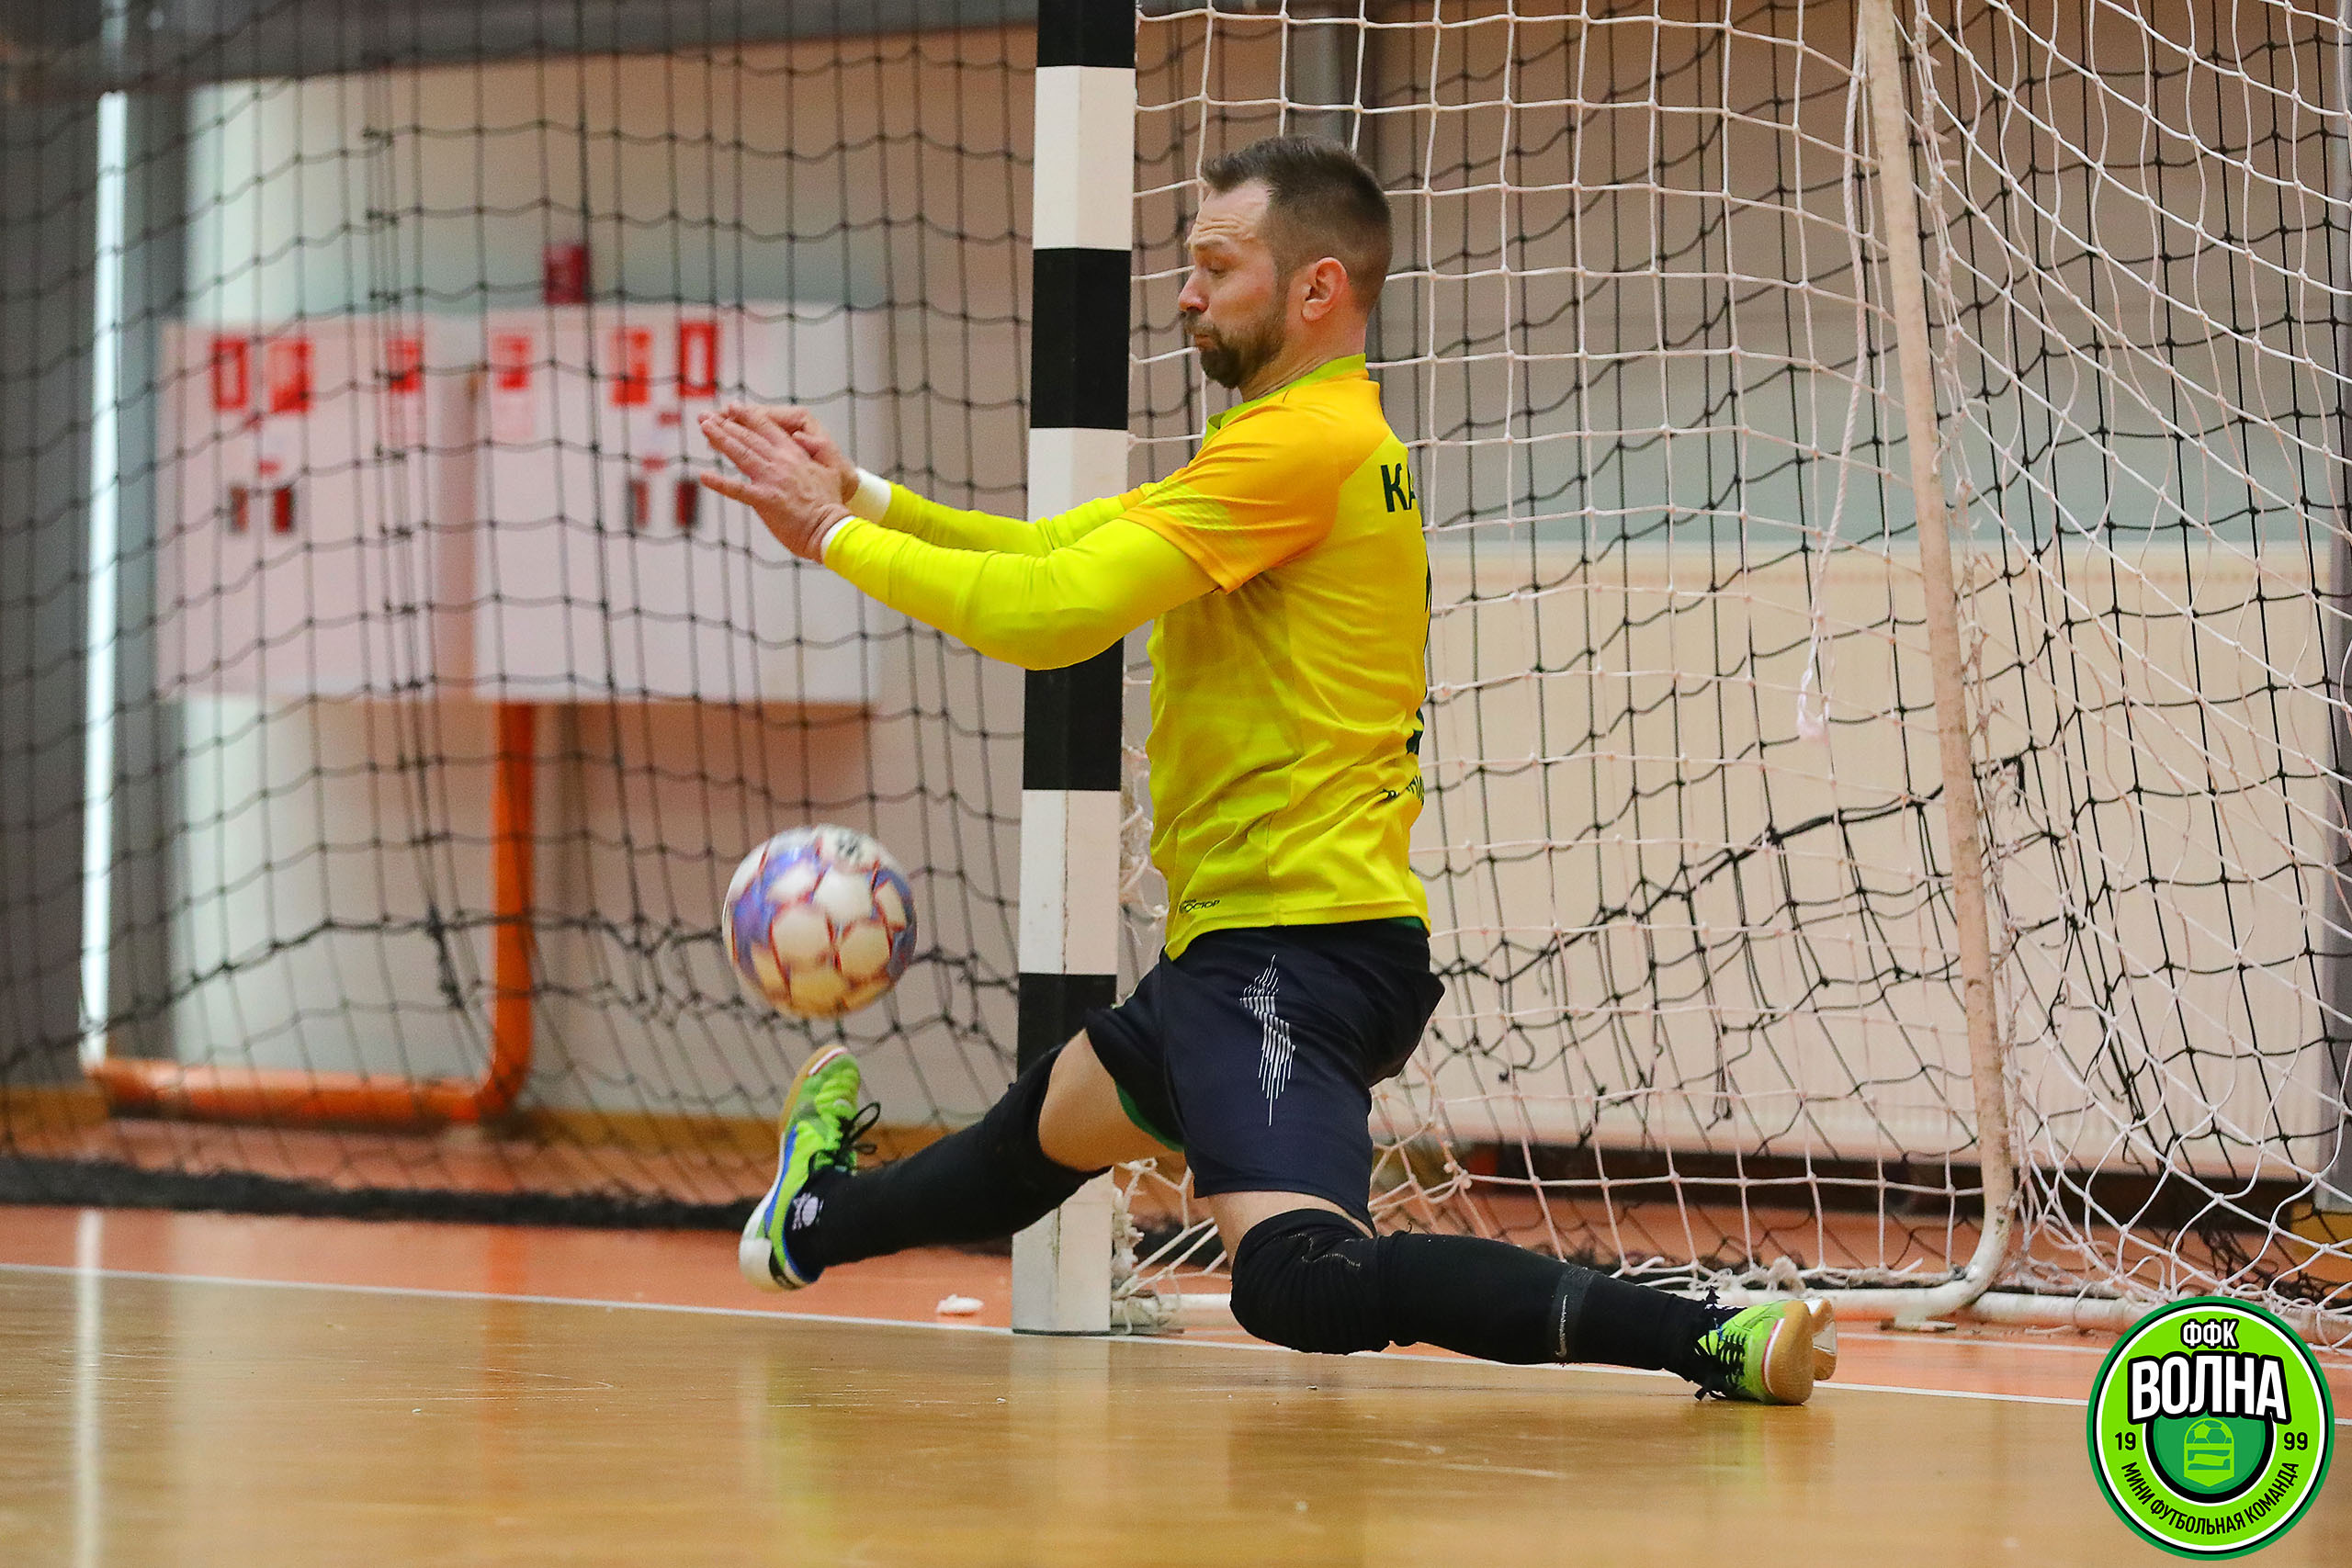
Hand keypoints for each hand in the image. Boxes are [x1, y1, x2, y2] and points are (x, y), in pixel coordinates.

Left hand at [698, 405, 851, 561]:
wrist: (830, 529)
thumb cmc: (831, 504)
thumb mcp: (831, 470)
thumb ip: (817, 451)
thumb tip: (799, 436)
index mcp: (795, 454)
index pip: (768, 428)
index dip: (749, 416)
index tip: (733, 407)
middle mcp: (780, 462)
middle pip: (748, 438)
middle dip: (726, 424)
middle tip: (706, 415)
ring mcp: (771, 480)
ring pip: (740, 454)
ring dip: (720, 439)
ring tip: (705, 427)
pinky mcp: (764, 501)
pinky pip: (737, 490)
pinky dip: (720, 483)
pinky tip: (704, 476)